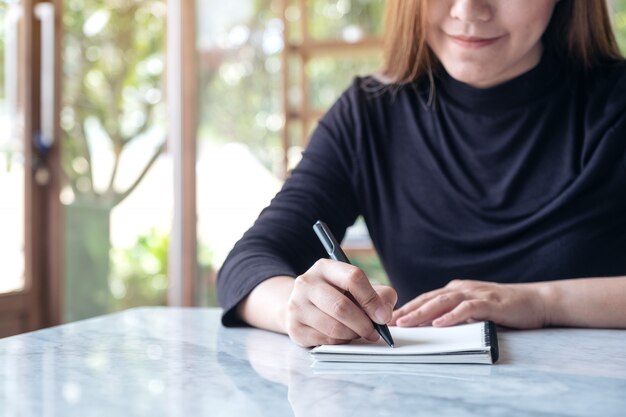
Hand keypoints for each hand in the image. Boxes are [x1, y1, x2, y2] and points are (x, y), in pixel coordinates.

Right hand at [286, 259, 396, 346]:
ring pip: (334, 327)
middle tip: (374, 332)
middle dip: (363, 324)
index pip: (353, 278)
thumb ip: (380, 295)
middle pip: (341, 306)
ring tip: (358, 333)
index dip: (372, 299)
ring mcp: (297, 306)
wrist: (302, 305)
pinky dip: (340, 342)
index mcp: (325, 267)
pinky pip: (325, 341)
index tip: (383, 316)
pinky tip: (343, 336)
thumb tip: (384, 314)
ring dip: (353, 335)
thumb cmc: (336, 295)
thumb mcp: (358, 287)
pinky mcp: (295, 328)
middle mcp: (307, 283)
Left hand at [390, 279, 547, 328]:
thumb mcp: (474, 308)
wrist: (536, 301)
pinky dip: (452, 316)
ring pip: (443, 302)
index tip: (389, 318)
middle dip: (408, 311)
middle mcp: (462, 288)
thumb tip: (431, 325)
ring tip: (407, 323)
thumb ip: (455, 313)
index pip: (426, 298)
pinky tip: (440, 323)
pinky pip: (467, 309)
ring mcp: (476, 294)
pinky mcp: (490, 303)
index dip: (407, 308)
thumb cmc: (503, 308)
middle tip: (389, 321)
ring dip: (423, 313)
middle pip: (430, 298)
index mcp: (456, 289)